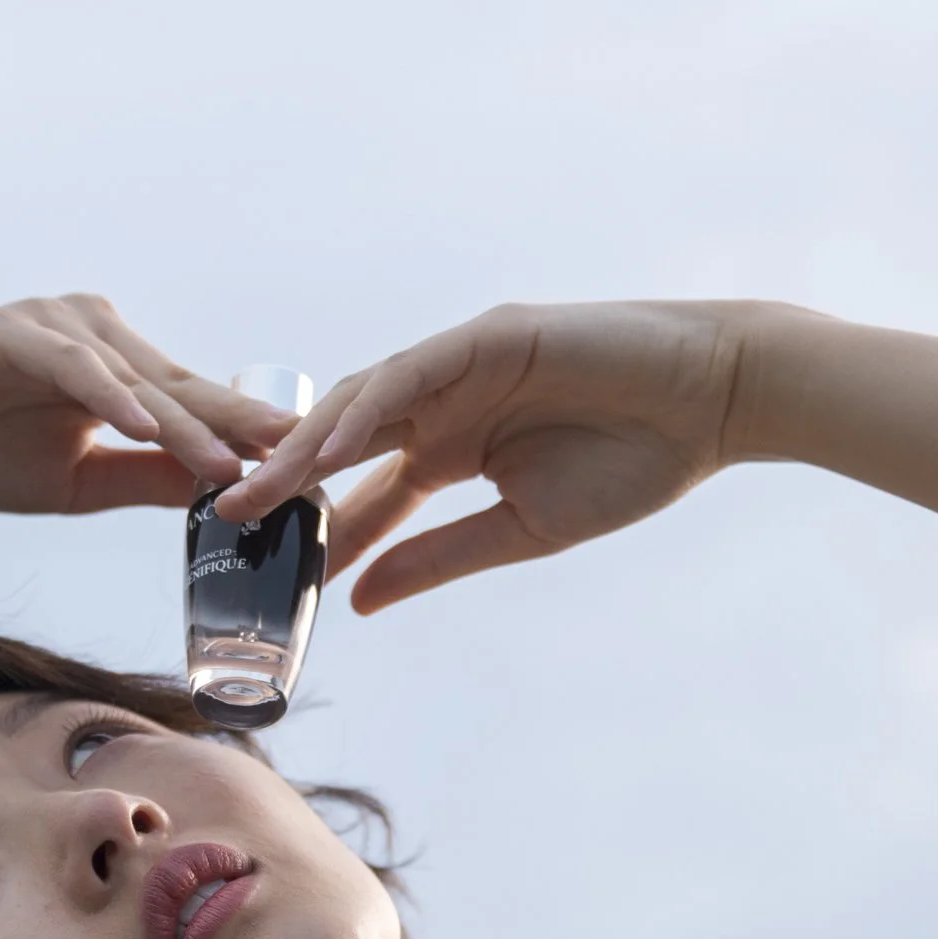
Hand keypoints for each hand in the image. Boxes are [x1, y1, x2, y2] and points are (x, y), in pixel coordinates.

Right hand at [0, 296, 293, 516]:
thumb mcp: (75, 482)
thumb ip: (143, 479)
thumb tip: (218, 495)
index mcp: (121, 372)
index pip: (201, 409)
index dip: (253, 444)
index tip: (310, 480)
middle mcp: (101, 336)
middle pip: (187, 389)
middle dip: (245, 431)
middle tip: (306, 464)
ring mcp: (58, 327)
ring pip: (140, 380)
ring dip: (187, 425)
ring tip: (236, 464)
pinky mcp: (11, 331)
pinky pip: (73, 365)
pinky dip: (113, 397)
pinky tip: (147, 429)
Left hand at [222, 301, 749, 609]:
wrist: (710, 404)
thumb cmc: (632, 463)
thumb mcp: (521, 530)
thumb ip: (438, 558)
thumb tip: (362, 602)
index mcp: (450, 449)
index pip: (363, 494)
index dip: (315, 532)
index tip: (264, 576)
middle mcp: (442, 403)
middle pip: (343, 444)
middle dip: (285, 482)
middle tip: (227, 526)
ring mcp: (461, 365)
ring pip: (364, 403)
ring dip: (310, 445)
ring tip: (260, 489)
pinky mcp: (490, 336)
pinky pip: (415, 373)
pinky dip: (373, 408)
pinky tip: (334, 447)